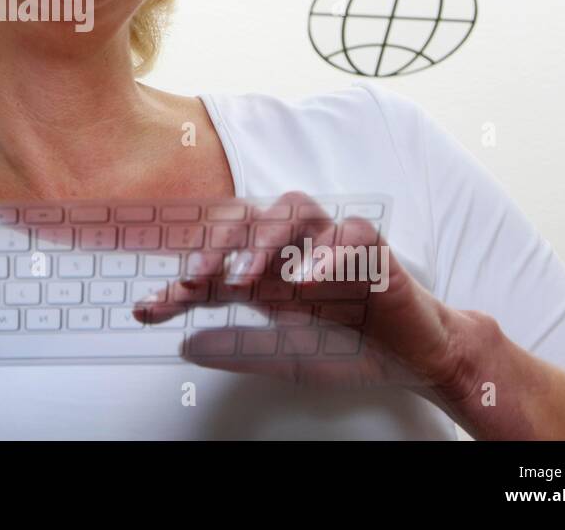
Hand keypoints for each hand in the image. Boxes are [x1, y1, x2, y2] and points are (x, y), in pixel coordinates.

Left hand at [132, 191, 475, 405]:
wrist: (415, 357)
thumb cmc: (351, 346)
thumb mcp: (283, 354)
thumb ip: (237, 346)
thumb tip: (185, 345)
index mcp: (270, 268)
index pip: (218, 257)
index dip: (182, 278)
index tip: (149, 307)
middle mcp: (296, 246)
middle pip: (249, 215)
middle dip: (218, 242)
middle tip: (198, 278)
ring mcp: (333, 241)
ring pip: (295, 207)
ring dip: (267, 237)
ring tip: (249, 277)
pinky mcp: (374, 248)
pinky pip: (351, 230)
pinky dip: (328, 249)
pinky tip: (309, 279)